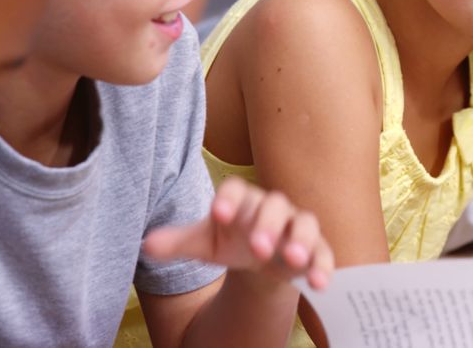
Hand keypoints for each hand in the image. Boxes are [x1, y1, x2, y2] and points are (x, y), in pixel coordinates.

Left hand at [142, 177, 333, 290]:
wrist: (261, 259)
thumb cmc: (232, 242)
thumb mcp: (205, 244)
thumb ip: (179, 242)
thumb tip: (147, 245)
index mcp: (243, 201)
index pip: (237, 189)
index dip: (229, 199)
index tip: (218, 214)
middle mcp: (274, 209)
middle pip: (275, 206)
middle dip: (267, 224)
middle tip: (257, 246)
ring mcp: (298, 227)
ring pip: (306, 225)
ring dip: (301, 241)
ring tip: (292, 259)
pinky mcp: (317, 249)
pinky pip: (325, 253)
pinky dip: (323, 266)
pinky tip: (319, 283)